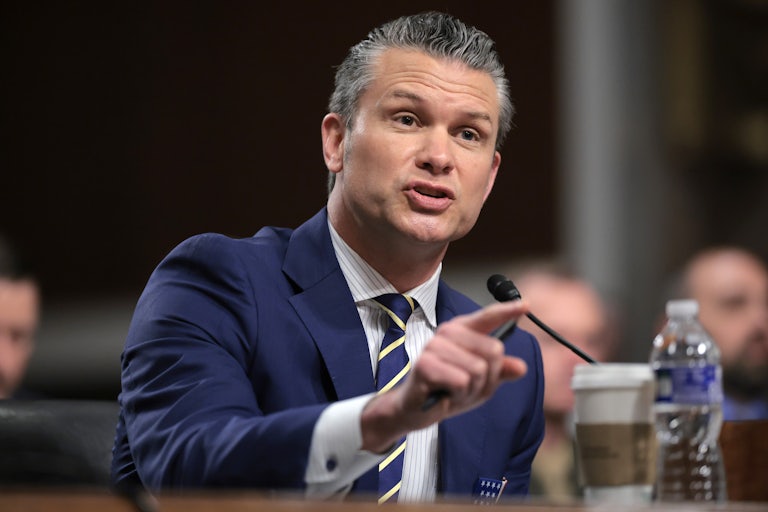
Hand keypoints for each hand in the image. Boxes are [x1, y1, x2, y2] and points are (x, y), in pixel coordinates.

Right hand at [360, 299, 528, 452]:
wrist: (415, 409)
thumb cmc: (447, 390)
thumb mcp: (480, 383)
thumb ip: (499, 372)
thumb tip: (521, 367)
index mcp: (462, 331)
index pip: (487, 316)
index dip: (507, 310)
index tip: (526, 306)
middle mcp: (447, 333)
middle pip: (493, 350)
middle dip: (487, 378)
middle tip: (467, 386)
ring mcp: (434, 346)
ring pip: (478, 368)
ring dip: (471, 389)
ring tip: (454, 391)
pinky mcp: (424, 364)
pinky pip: (461, 381)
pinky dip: (459, 394)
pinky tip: (445, 395)